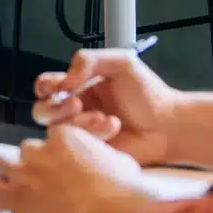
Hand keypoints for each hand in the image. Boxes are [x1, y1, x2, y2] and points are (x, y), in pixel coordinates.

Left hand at [0, 127, 147, 212]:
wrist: (108, 211)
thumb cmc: (121, 189)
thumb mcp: (121, 162)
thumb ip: (107, 157)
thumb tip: (113, 163)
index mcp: (65, 137)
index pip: (51, 137)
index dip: (55, 152)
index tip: (60, 165)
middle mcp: (40, 149)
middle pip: (26, 149)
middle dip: (32, 163)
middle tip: (41, 179)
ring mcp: (25, 172)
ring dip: (4, 172)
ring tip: (10, 184)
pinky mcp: (16, 196)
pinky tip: (3, 204)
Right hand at [32, 49, 180, 165]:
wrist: (170, 124)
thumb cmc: (148, 92)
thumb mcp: (121, 63)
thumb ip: (89, 60)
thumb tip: (65, 81)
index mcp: (78, 86)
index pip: (46, 85)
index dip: (45, 86)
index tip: (58, 86)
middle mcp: (76, 110)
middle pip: (42, 111)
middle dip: (55, 107)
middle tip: (77, 103)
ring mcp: (82, 133)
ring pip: (57, 130)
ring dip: (76, 121)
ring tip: (103, 117)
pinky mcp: (90, 152)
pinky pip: (76, 146)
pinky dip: (94, 133)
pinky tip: (113, 126)